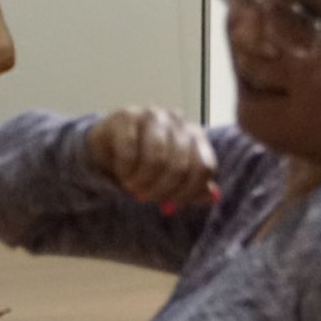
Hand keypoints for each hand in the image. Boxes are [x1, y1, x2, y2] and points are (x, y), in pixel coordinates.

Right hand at [87, 107, 218, 207]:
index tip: (171, 204)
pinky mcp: (127, 115)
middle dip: (160, 190)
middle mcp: (179, 121)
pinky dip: (125, 170)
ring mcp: (154, 115)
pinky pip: (129, 153)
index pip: (204, 169)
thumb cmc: (145, 162)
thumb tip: (212, 197)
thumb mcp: (171, 176)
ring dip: (141, 181)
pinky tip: (122, 172)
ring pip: (156, 160)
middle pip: (180, 167)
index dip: (188, 192)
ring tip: (132, 185)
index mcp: (196, 136)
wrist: (108, 144)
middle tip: (145, 198)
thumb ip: (193, 187)